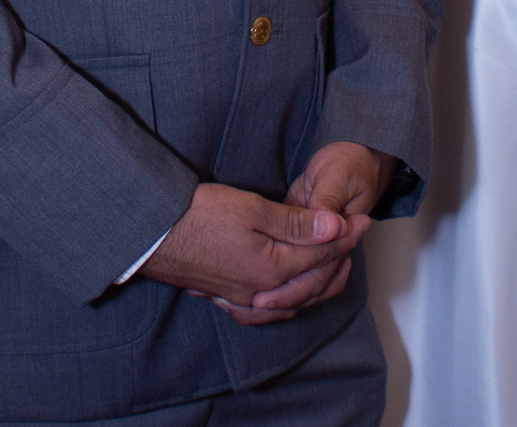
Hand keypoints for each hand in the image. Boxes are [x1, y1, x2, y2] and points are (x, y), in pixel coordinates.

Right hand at [197, 142, 397, 325]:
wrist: (153, 234)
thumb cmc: (198, 216)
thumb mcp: (251, 208)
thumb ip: (295, 223)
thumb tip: (334, 228)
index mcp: (271, 269)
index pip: (321, 253)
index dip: (346, 234)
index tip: (363, 219)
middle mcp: (261, 292)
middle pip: (312, 280)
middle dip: (339, 256)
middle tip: (357, 234)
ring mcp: (243, 299)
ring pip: (294, 299)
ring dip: (319, 281)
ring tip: (336, 263)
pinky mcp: (227, 297)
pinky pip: (269, 309)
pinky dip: (289, 300)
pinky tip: (290, 293)